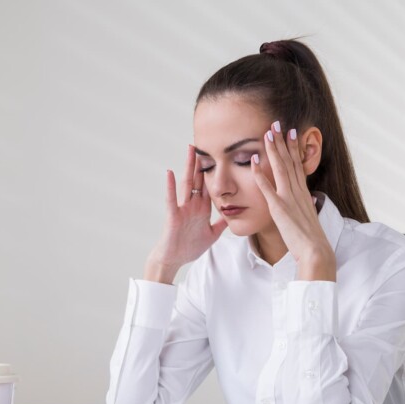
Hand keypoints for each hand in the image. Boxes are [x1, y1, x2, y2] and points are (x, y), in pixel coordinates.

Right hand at [145, 145, 227, 283]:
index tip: (221, 156)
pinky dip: (170, 186)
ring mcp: (182, 208)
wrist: (174, 259)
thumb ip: (221, 224)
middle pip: (199, 179)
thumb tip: (234, 215)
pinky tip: (170, 173)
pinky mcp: (173, 215)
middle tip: (206, 143)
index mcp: (202, 208)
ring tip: (190, 150)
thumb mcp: (212, 234)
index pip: (210, 186)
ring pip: (187, 184)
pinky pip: (172, 199)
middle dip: (202, 162)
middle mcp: (192, 205)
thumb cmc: (189, 247)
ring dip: (189, 167)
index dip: (215, 172)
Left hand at [251, 121, 334, 280]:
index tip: (290, 132)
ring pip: (280, 168)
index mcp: (303, 193)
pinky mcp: (278, 208)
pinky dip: (260, 173)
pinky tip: (253, 161)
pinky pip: (267, 187)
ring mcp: (288, 198)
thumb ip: (305, 206)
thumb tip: (308, 201)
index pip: (297, 165)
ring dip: (273, 149)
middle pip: (289, 160)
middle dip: (282, 141)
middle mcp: (297, 191)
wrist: (315, 251)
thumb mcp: (308, 217)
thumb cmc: (311, 239)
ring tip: (267, 133)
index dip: (293, 147)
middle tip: (276, 123)